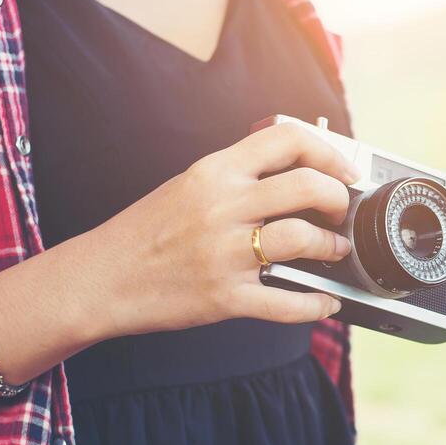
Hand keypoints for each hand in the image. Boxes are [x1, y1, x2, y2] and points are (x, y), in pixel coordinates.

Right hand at [78, 118, 359, 338]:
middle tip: (340, 213)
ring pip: (303, 239)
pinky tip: (326, 301)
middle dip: (338, 200)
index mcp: (215, 171)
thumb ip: (238, 177)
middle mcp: (222, 206)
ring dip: (332, 248)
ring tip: (334, 252)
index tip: (343, 171)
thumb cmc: (146, 232)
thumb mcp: (189, 185)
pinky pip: (287, 303)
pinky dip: (317, 305)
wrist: (101, 277)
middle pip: (307, 187)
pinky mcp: (225, 297)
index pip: (286, 140)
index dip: (327, 153)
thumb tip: (295, 174)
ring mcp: (224, 253)